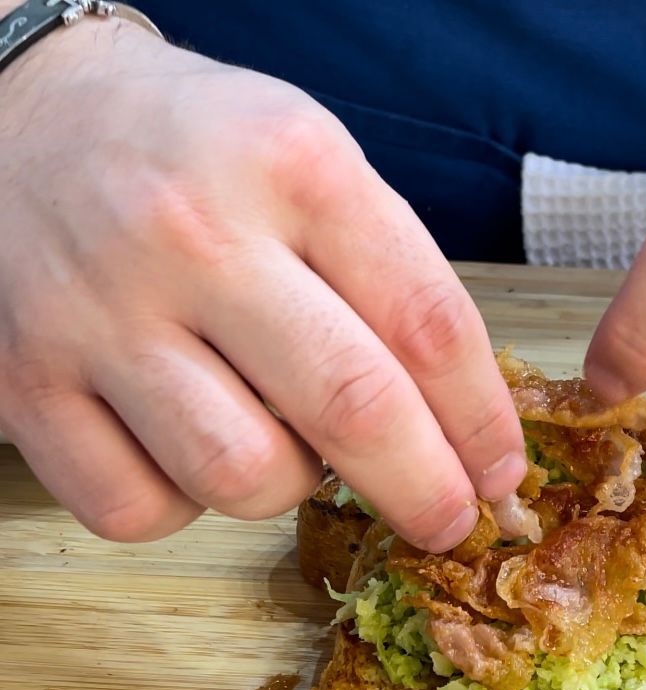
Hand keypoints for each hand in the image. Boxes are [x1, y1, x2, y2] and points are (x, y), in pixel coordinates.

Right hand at [0, 19, 524, 547]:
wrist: (16, 115)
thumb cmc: (196, 157)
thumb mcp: (310, 165)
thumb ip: (390, 280)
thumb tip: (461, 429)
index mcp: (292, 166)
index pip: (427, 325)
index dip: (481, 422)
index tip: (500, 472)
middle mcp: (192, 236)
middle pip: (351, 409)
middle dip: (426, 491)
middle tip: (450, 521)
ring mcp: (96, 316)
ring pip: (244, 476)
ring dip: (290, 487)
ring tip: (282, 439)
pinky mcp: (22, 386)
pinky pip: (140, 509)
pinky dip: (184, 506)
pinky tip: (186, 448)